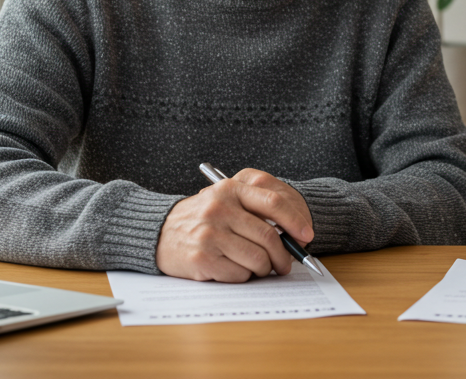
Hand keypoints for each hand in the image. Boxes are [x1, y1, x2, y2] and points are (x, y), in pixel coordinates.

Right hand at [155, 168, 313, 281]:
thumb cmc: (200, 218)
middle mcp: (219, 209)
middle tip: (285, 264)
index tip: (307, 235)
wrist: (158, 232)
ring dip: (264, 269)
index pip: (273, 202)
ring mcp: (210, 234)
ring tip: (260, 268)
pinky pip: (240, 274)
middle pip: (269, 237)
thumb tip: (293, 233)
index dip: (295, 220)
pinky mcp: (202, 259)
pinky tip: (235, 269)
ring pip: (257, 259)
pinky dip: (244, 276)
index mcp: (230, 189)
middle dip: (284, 256)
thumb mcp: (224, 199)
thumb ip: (254, 208)